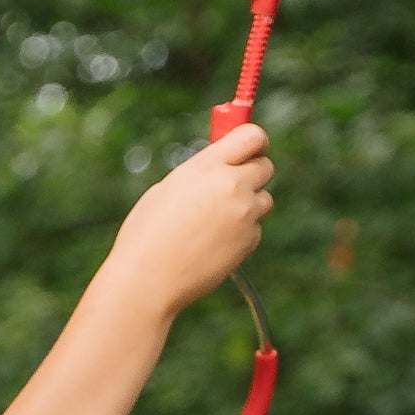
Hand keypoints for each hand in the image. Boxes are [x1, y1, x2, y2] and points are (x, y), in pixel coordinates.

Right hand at [102, 122, 273, 314]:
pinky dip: (241, 233)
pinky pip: (254, 228)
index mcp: (208, 166)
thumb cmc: (148, 233)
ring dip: (248, 204)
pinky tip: (212, 243)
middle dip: (253, 172)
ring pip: (264, 199)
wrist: (149, 278)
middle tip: (235, 183)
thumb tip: (223, 165)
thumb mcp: (169, 187)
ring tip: (214, 221)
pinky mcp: (249, 241)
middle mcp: (231, 186)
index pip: (252, 136)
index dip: (256, 141)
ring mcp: (244, 215)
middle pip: (266, 166)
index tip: (253, 147)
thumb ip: (202, 172)